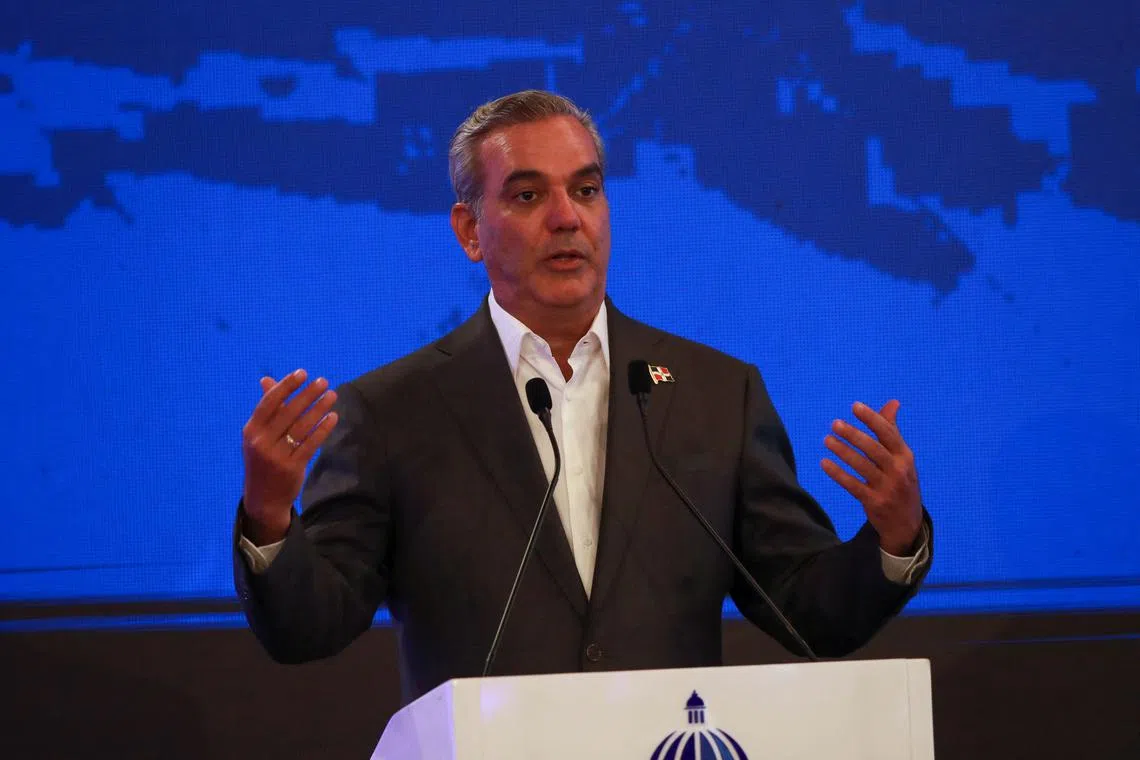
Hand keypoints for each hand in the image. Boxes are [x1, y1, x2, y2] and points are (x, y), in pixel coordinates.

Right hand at [241, 369, 338, 544]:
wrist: (263, 498)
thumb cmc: (262, 459)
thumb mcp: (258, 435)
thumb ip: (267, 409)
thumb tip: (267, 380)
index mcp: (251, 430)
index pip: (269, 402)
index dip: (286, 386)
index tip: (303, 373)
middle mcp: (261, 442)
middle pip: (288, 412)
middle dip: (308, 395)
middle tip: (324, 382)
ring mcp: (276, 456)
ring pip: (302, 427)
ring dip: (319, 408)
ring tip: (332, 395)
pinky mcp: (292, 467)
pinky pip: (311, 444)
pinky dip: (323, 429)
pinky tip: (332, 417)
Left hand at [821, 400, 921, 555]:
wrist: (907, 524)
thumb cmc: (901, 482)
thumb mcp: (902, 458)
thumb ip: (892, 431)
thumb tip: (893, 402)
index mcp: (905, 456)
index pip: (888, 433)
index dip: (872, 419)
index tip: (855, 406)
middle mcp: (899, 471)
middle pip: (874, 448)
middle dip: (854, 434)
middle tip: (835, 424)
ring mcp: (887, 488)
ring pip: (862, 466)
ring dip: (843, 451)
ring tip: (827, 440)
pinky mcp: (875, 502)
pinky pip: (853, 486)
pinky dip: (838, 474)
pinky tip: (824, 463)